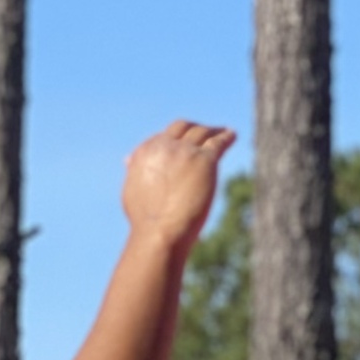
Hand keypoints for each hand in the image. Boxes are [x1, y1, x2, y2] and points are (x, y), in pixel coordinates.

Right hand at [122, 119, 234, 254]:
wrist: (158, 231)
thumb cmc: (144, 220)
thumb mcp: (132, 189)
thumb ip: (134, 170)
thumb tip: (128, 159)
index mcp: (146, 151)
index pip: (164, 136)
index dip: (176, 137)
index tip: (185, 141)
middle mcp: (165, 146)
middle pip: (183, 128)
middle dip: (194, 128)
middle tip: (205, 131)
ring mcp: (186, 152)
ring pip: (202, 132)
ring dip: (213, 131)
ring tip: (223, 132)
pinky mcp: (204, 160)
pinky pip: (218, 142)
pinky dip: (226, 136)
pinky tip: (232, 135)